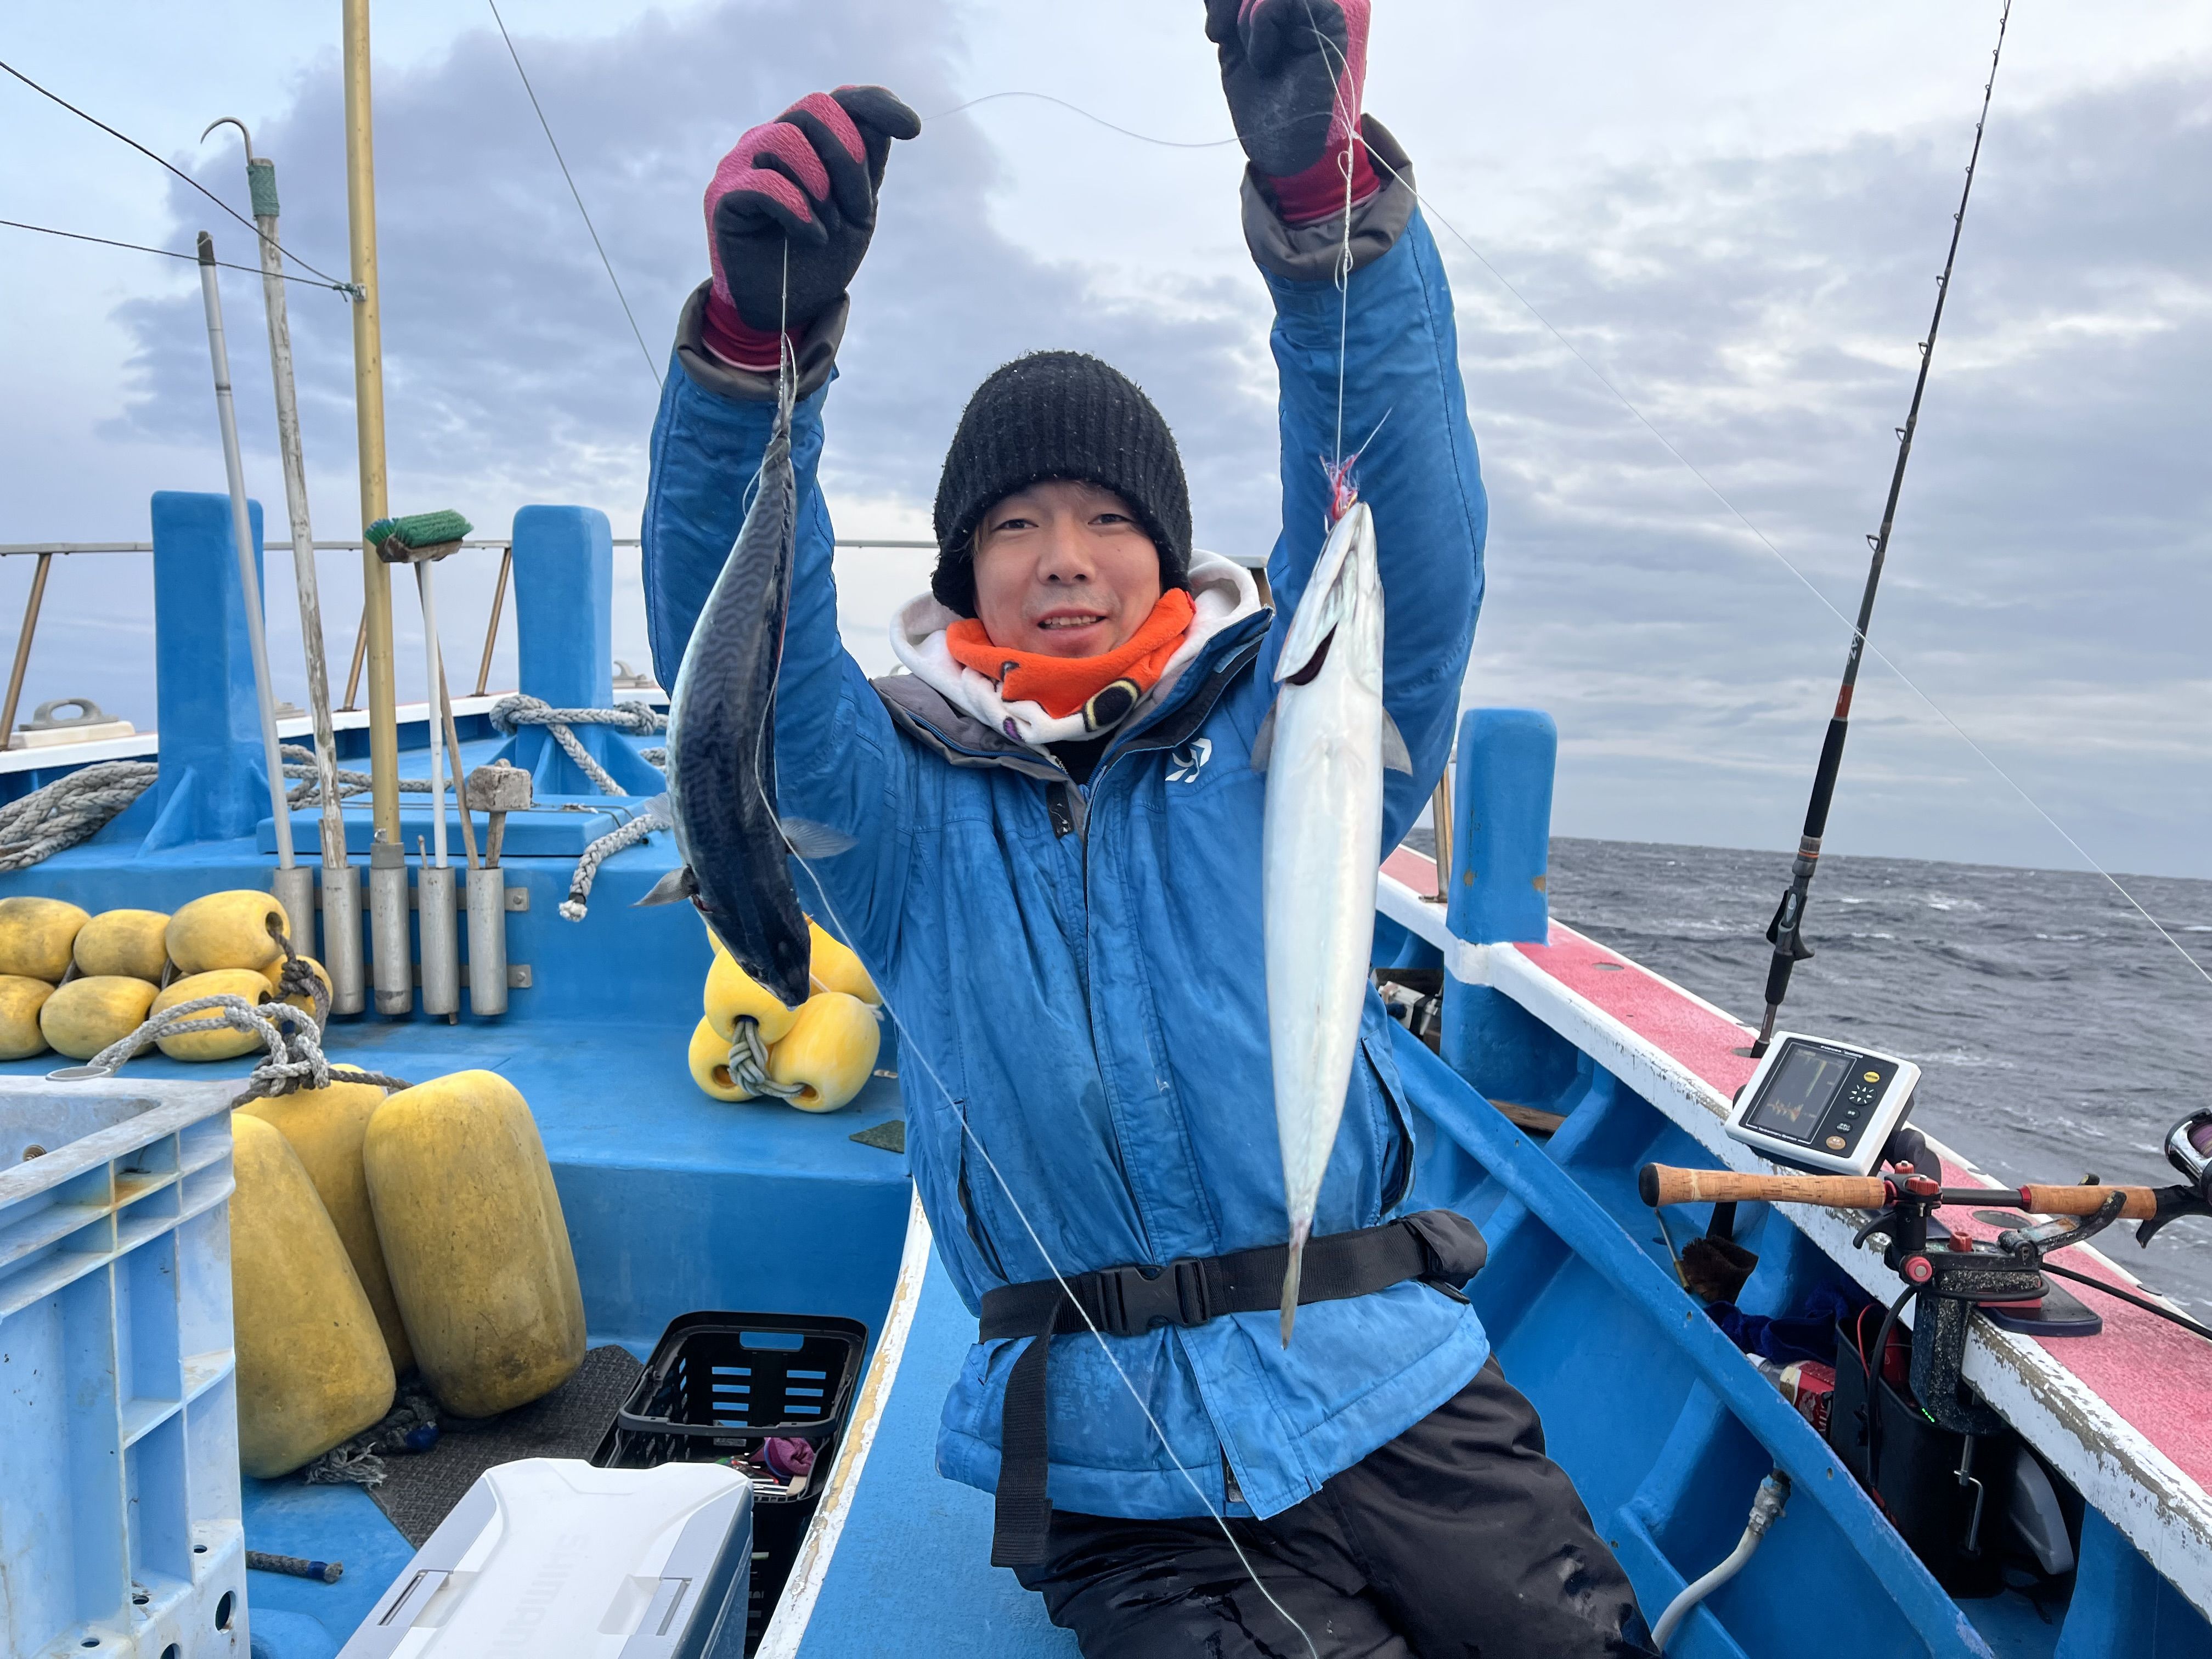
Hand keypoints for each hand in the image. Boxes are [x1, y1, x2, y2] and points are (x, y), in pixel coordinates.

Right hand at [705, 86, 920, 339]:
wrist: (783, 309)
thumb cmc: (818, 258)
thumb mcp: (856, 211)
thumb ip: (866, 167)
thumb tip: (887, 122)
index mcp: (805, 141)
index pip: (839, 101)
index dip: (876, 105)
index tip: (913, 129)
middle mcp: (770, 141)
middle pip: (814, 110)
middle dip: (848, 160)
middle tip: (857, 209)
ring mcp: (742, 165)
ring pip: (786, 139)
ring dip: (821, 188)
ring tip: (828, 228)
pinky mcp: (723, 197)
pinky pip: (764, 183)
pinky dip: (798, 210)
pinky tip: (813, 236)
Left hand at [1204, 0, 1369, 181]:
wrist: (1283, 146)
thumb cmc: (1262, 103)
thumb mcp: (1235, 45)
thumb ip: (1231, 8)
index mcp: (1289, 6)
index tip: (1215, 31)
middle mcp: (1308, 3)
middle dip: (1227, 1)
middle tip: (1219, 34)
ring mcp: (1322, 8)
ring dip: (1246, 21)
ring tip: (1255, 59)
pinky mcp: (1332, 19)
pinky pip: (1282, 0)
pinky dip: (1261, 29)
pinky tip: (1267, 61)